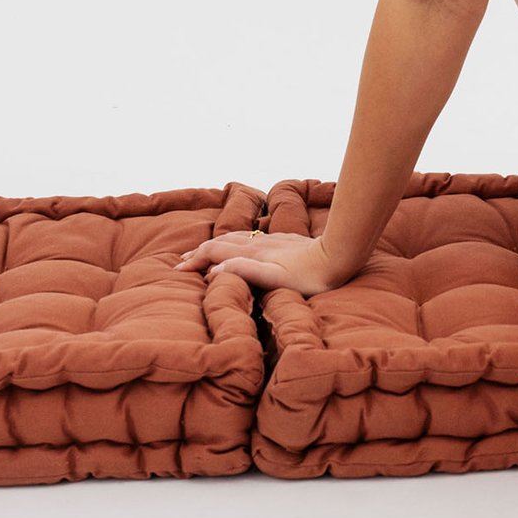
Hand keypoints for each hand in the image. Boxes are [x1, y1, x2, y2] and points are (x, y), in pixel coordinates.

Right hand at [173, 231, 346, 295]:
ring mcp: (272, 240)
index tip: (179, 270)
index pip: (216, 252)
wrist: (339, 256)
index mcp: (254, 253)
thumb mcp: (275, 278)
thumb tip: (214, 270)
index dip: (196, 259)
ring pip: (237, 238)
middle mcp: (260, 243)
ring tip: (205, 251)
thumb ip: (245, 271)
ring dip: (217, 244)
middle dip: (202, 250)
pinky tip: (242, 244)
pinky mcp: (284, 241)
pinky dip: (236, 242)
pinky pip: (251, 238)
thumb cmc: (310, 275)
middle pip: (223, 242)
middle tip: (184, 260)